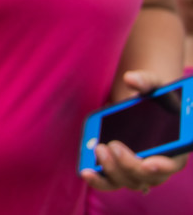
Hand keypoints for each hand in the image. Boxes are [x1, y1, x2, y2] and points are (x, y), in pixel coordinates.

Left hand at [81, 71, 188, 193]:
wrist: (140, 106)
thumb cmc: (152, 98)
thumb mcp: (153, 86)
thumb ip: (146, 81)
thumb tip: (131, 78)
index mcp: (174, 149)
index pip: (172, 164)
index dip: (163, 166)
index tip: (148, 162)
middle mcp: (158, 165)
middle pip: (146, 176)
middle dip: (129, 163)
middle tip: (112, 145)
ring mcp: (138, 171)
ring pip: (128, 181)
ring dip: (112, 169)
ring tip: (99, 149)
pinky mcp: (120, 171)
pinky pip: (111, 182)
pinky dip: (98, 180)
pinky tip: (85, 171)